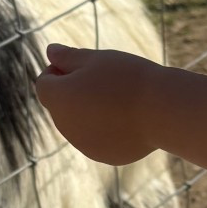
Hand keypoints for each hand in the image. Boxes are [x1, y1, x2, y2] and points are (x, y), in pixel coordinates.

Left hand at [35, 45, 160, 164]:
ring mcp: (82, 143)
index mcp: (58, 98)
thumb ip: (68, 57)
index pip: (44, 82)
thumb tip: (50, 51)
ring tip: (119, 100)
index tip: (86, 66)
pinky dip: (104, 129)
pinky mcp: (101, 155)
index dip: (60, 70)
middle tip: (106, 81)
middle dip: (73, 92)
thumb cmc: (128, 78)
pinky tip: (126, 120)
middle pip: (60, 105)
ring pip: (77, 123)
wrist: (162, 111)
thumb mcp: (96, 58)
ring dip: (88, 112)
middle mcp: (63, 125)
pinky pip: (95, 139)